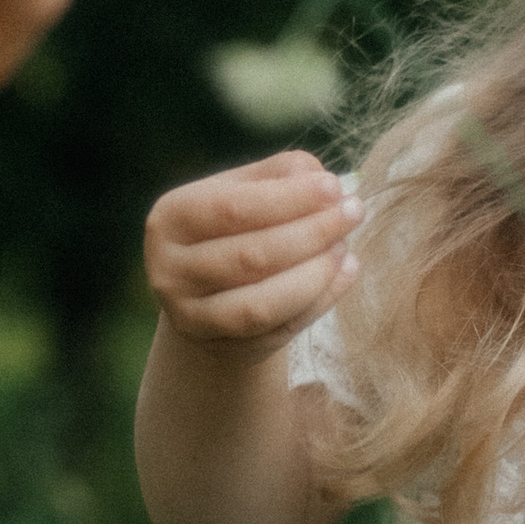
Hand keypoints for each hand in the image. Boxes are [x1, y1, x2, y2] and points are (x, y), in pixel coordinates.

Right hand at [144, 146, 360, 352]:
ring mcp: (191, 317)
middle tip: (354, 213)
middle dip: (312, 234)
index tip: (334, 187)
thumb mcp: (245, 188)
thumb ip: (280, 175)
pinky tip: (344, 273)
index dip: (288, 199)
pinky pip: (279, 331)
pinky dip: (319, 303)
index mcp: (171, 219)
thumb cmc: (233, 226)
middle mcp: (170, 271)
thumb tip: (322, 180)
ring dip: (315, 275)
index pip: (232, 208)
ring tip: (345, 247)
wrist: (210, 288)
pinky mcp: (222, 348)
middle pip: (251, 257)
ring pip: (263, 304)